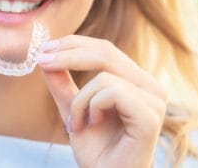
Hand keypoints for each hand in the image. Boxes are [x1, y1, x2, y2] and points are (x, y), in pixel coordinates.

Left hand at [38, 35, 167, 167]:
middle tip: (42, 62)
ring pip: (105, 75)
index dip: (74, 44)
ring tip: (77, 124)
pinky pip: (112, 92)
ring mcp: (154, 101)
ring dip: (80, 100)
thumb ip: (63, 85)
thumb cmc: (98, 152)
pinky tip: (92, 124)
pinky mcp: (150, 116)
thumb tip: (46, 56)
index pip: (105, 50)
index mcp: (137, 82)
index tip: (44, 49)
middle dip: (69, 55)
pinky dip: (92, 107)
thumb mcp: (74, 111)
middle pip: (106, 52)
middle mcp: (150, 87)